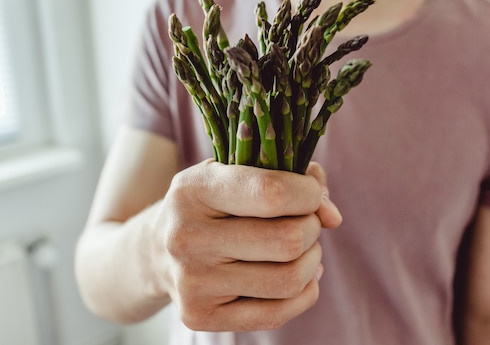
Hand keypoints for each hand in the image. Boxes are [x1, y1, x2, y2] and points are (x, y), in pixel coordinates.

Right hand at [149, 160, 341, 331]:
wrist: (157, 250)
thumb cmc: (211, 204)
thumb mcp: (237, 173)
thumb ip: (291, 178)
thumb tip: (332, 216)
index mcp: (193, 190)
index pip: (272, 193)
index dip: (308, 194)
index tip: (311, 193)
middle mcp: (186, 238)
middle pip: (287, 240)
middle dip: (312, 228)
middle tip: (305, 222)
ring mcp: (192, 283)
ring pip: (289, 279)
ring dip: (311, 259)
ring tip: (300, 248)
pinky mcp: (201, 317)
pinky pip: (278, 313)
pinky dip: (304, 291)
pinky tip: (296, 274)